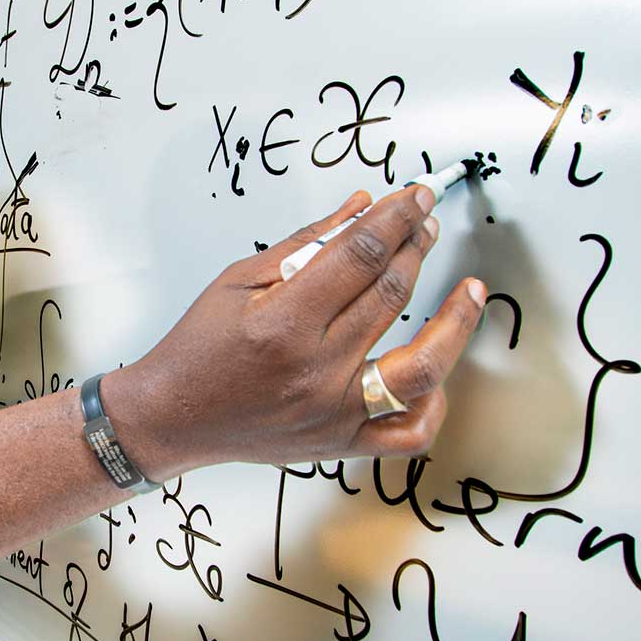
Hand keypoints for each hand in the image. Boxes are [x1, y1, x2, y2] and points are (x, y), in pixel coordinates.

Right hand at [106, 185, 486, 475]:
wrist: (171, 417)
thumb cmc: (198, 348)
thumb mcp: (239, 281)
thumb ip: (306, 243)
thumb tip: (362, 206)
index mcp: (283, 324)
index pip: (360, 256)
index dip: (395, 219)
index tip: (415, 197)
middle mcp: (314, 372)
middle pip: (392, 296)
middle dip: (417, 248)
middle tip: (426, 223)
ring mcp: (333, 413)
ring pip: (419, 367)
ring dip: (454, 323)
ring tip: (469, 291)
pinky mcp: (341, 444)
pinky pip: (408, 434)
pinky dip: (433, 404)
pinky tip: (438, 372)